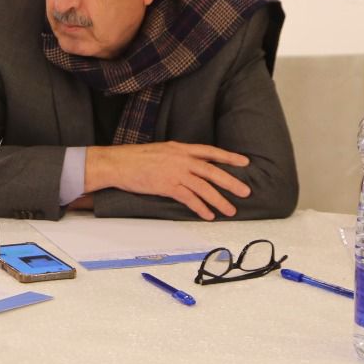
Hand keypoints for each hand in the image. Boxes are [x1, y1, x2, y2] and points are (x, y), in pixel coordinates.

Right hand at [84, 142, 251, 220]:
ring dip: (219, 200)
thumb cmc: (135, 158)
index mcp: (180, 148)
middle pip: (212, 171)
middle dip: (231, 182)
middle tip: (245, 192)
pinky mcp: (167, 186)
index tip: (244, 162)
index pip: (210, 151)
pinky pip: (189, 198)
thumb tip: (191, 165)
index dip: (228, 157)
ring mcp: (174, 172)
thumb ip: (178, 156)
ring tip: (230, 210)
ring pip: (204, 187)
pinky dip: (200, 208)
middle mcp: (181, 159)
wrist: (118, 163)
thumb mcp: (161, 151)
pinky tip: (208, 215)